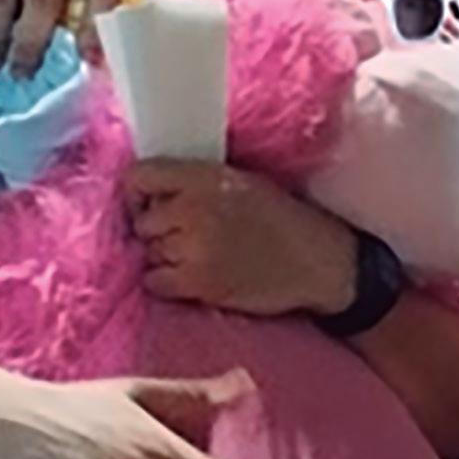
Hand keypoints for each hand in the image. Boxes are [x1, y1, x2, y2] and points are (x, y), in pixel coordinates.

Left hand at [125, 161, 357, 317]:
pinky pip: (154, 281)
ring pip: (149, 252)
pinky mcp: (197, 282)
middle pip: (143, 221)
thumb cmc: (284, 220)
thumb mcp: (243, 182)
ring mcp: (194, 247)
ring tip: (201, 257)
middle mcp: (195, 209)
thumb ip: (197, 182)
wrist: (320, 262)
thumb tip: (151, 192)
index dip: (138, 193)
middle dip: (159, 230)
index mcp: (207, 177)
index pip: (139, 176)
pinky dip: (168, 282)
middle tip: (189, 236)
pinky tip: (196, 277)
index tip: (150, 204)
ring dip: (166, 257)